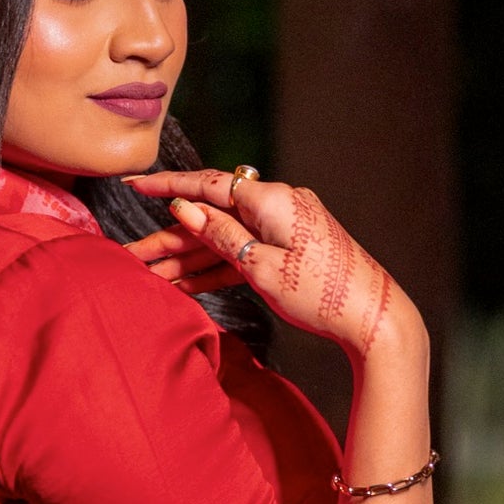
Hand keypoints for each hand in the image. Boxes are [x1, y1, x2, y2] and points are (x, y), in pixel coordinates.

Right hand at [128, 168, 419, 360]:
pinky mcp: (289, 249)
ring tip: (150, 276)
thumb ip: (221, 236)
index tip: (133, 184)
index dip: (167, 186)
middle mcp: (278, 206)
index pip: (209, 186)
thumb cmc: (323, 296)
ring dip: (188, 258)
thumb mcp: (262, 268)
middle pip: (211, 217)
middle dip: (169, 238)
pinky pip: (243, 253)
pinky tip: (184, 284)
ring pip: (224, 239)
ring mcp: (284, 228)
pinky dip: (216, 268)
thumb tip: (185, 207)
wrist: (372, 319)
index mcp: (272, 201)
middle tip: (131, 255)